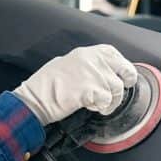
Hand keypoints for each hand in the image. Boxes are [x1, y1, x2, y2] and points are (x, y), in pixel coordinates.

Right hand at [13, 44, 137, 124]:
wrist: (35, 98)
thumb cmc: (47, 84)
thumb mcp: (67, 63)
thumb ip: (87, 65)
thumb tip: (103, 72)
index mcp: (87, 52)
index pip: (114, 54)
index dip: (122, 67)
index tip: (123, 77)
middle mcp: (93, 60)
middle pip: (124, 71)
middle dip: (125, 84)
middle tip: (118, 94)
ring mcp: (92, 74)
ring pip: (117, 90)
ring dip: (110, 101)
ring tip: (97, 105)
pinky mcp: (90, 90)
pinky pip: (107, 101)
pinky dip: (102, 107)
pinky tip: (90, 107)